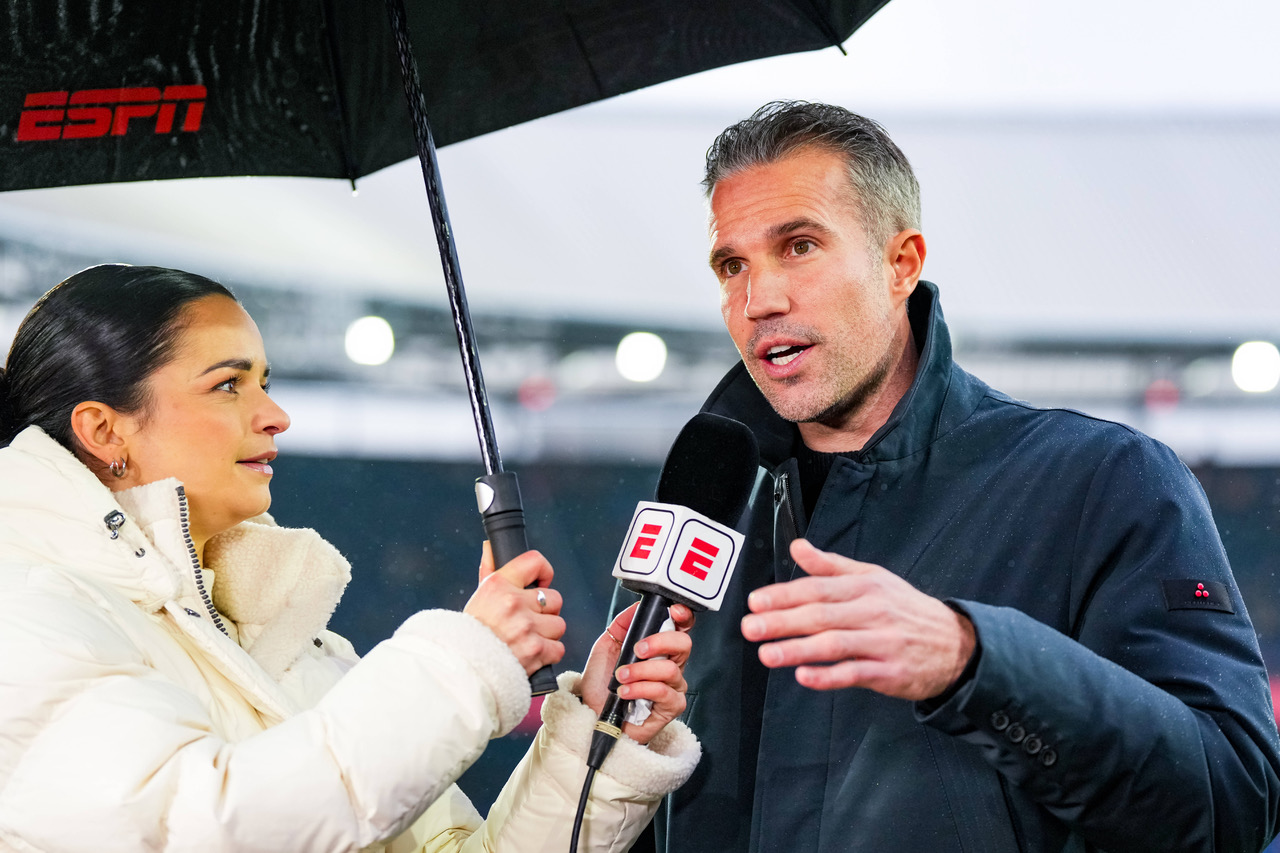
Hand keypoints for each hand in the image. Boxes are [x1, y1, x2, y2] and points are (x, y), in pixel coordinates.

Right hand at [464, 541, 565, 675]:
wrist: (464, 669)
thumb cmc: (470, 633)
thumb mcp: (478, 597)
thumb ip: (489, 571)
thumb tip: (490, 546)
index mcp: (498, 584)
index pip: (535, 561)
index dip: (544, 573)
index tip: (541, 583)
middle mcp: (513, 603)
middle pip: (554, 598)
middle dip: (545, 612)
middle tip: (528, 622)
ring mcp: (525, 627)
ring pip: (558, 625)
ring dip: (547, 634)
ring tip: (527, 640)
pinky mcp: (535, 650)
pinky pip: (558, 648)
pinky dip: (548, 654)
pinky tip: (531, 655)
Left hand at [578, 601, 694, 745]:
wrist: (592, 713)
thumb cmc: (602, 682)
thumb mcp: (607, 644)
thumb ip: (624, 623)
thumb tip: (639, 605)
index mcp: (659, 647)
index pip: (681, 627)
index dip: (683, 616)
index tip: (674, 612)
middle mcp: (671, 664)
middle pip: (684, 643)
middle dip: (659, 642)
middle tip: (637, 650)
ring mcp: (673, 686)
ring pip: (670, 669)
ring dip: (640, 671)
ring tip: (621, 677)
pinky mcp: (671, 707)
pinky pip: (663, 692)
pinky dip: (640, 689)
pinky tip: (625, 692)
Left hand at [739, 539, 974, 699]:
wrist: (957, 644)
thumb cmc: (907, 610)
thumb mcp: (874, 578)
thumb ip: (831, 565)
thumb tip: (798, 547)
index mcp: (865, 586)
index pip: (818, 588)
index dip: (784, 595)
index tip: (755, 601)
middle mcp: (873, 612)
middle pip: (821, 615)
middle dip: (782, 622)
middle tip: (751, 627)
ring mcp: (882, 643)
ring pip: (834, 645)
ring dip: (797, 649)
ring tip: (767, 654)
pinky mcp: (889, 672)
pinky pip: (854, 673)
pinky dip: (828, 676)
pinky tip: (804, 676)